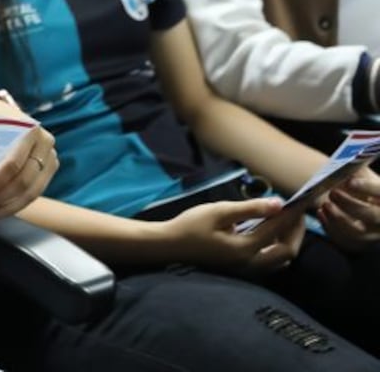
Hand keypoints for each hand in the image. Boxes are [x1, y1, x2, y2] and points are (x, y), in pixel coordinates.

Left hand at [0, 92, 57, 221]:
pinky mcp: (48, 171)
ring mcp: (50, 157)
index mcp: (29, 129)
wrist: (2, 113)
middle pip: (23, 181)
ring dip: (7, 207)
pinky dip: (15, 205)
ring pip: (31, 192)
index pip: (12, 163)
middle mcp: (45, 143)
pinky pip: (34, 194)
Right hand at [166, 198, 303, 271]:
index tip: (302, 200)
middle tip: (297, 212)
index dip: (292, 214)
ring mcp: (246, 269)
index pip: (278, 230)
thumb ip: (250, 208)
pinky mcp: (242, 269)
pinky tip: (270, 234)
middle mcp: (250, 263)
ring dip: (289, 241)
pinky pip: (270, 262)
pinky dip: (277, 248)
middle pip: (288, 252)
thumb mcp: (218, 211)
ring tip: (285, 221)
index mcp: (245, 248)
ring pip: (281, 260)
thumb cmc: (190, 226)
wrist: (169, 246)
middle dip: (296, 231)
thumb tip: (278, 204)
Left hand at [318, 166, 379, 251]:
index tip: (349, 181)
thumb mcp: (364, 175)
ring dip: (338, 219)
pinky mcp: (360, 243)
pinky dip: (331, 228)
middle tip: (332, 192)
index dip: (368, 188)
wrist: (362, 202)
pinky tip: (321, 213)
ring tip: (325, 204)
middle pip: (371, 215)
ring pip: (358, 232)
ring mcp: (374, 233)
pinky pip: (345, 241)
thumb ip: (357, 167)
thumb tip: (348, 158)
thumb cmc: (362, 184)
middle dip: (350, 204)